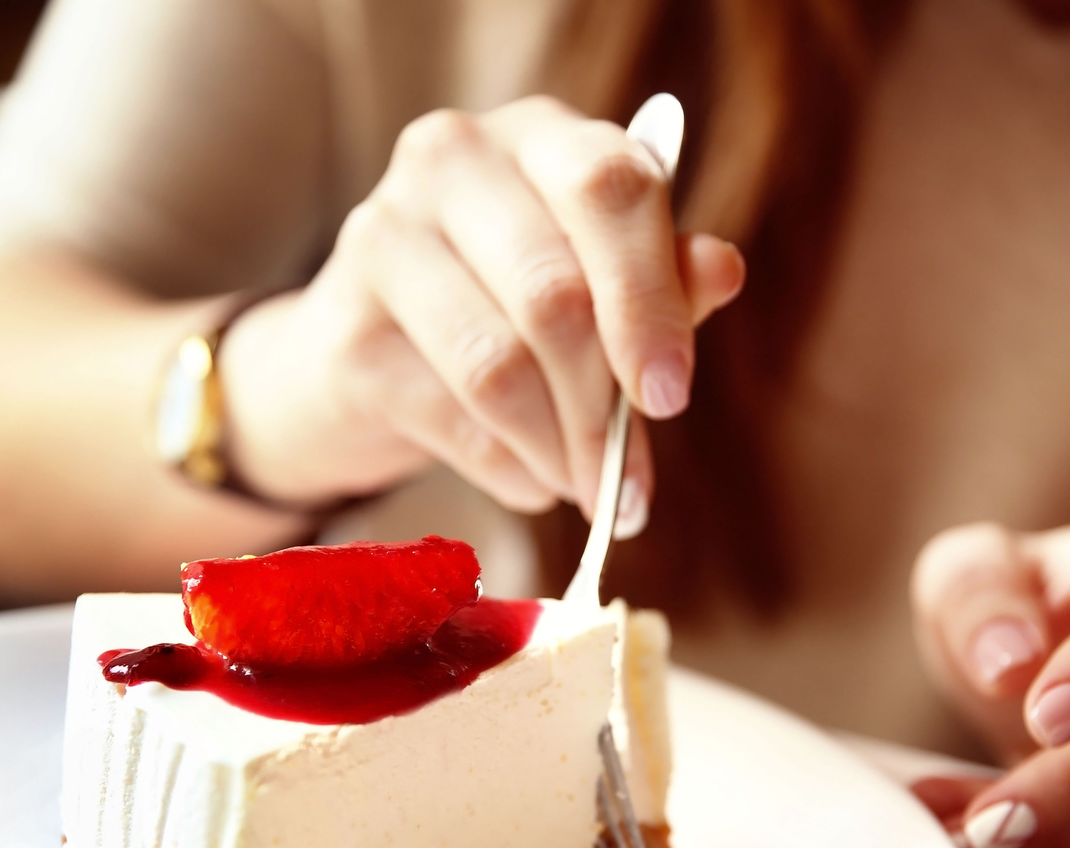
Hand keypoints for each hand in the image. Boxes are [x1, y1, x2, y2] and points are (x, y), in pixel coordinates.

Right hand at [214, 96, 744, 525]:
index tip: (670, 397)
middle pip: (553, 294)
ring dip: (559, 451)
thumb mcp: (596, 280)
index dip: (649, 300)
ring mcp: (383, 237)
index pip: (610, 189)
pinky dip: (510, 471)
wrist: (365, 353)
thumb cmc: (506, 304)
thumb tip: (722, 270)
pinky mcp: (346, 333)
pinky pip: (454, 420)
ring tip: (585, 489)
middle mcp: (451, 161)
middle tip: (630, 484)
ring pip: (499, 367)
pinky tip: (533, 483)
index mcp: (538, 135)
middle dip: (603, 410)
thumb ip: (661, 275)